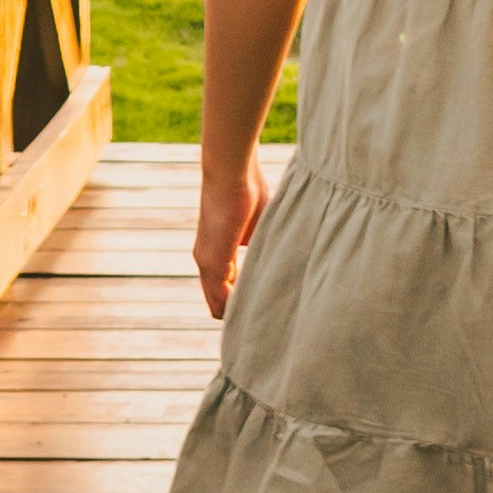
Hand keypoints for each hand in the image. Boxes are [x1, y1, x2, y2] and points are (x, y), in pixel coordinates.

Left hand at [195, 154, 266, 315]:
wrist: (232, 173)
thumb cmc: (248, 189)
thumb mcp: (260, 225)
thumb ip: (264, 245)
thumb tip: (286, 258)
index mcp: (217, 254)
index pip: (225, 289)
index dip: (242, 300)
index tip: (264, 306)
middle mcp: (207, 262)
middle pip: (219, 302)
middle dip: (241, 312)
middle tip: (266, 319)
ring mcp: (206, 263)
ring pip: (218, 304)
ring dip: (239, 313)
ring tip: (264, 319)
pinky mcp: (211, 261)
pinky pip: (221, 298)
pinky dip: (236, 308)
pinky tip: (256, 309)